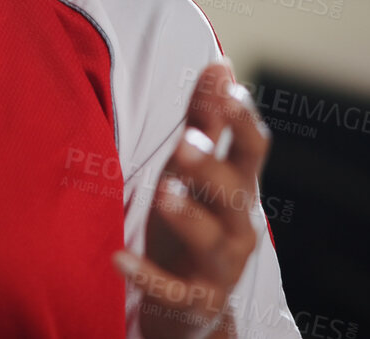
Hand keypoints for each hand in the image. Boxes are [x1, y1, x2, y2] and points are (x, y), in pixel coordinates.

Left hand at [114, 60, 270, 338]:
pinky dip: (145, 275)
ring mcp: (220, 265)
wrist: (196, 307)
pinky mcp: (194, 300)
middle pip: (234, 193)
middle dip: (210, 167)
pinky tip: (116, 258)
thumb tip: (221, 62)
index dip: (244, 120)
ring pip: (211, 239)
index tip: (231, 89)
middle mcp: (239, 226)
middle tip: (183, 142)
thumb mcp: (198, 171)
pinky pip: (172, 289)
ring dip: (187, 214)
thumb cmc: (196, 222)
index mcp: (240, 188)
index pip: (252, 151)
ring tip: (163, 191)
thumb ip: (207, 119)